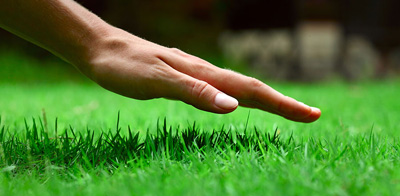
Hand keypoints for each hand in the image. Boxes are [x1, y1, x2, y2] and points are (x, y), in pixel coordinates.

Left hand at [87, 28, 320, 122]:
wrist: (102, 48)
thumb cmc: (125, 67)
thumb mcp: (157, 81)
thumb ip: (194, 92)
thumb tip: (233, 107)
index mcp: (203, 74)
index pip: (251, 91)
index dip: (283, 104)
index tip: (312, 115)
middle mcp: (204, 72)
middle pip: (251, 88)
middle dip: (283, 103)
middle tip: (311, 115)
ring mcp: (195, 73)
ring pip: (237, 87)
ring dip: (265, 99)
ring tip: (285, 109)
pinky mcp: (184, 77)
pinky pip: (220, 88)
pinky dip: (238, 97)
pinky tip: (236, 101)